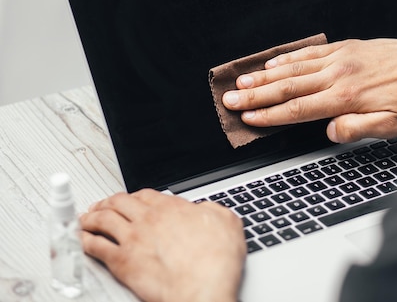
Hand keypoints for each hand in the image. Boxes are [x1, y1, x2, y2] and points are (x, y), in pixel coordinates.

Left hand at [80, 189, 245, 301]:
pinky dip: (85, 241)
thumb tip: (206, 209)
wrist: (203, 288)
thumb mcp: (228, 224)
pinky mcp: (122, 261)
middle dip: (107, 202)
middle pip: (119, 202)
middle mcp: (149, 219)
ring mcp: (133, 239)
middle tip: (101, 206)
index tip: (130, 200)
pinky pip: (96, 246)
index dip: (134, 196)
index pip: (146, 194)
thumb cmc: (216, 262)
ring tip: (85, 219)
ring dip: (91, 217)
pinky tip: (82, 241)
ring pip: (103, 219)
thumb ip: (213, 210)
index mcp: (173, 208)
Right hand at [223, 38, 396, 142]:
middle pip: (287, 86)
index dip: (269, 114)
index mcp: (344, 98)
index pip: (297, 108)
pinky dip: (289, 57)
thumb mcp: (391, 126)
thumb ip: (356, 130)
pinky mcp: (348, 48)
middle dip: (255, 94)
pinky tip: (275, 61)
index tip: (247, 117)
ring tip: (242, 80)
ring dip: (265, 75)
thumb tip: (328, 131)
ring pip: (294, 67)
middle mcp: (337, 75)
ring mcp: (341, 58)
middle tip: (229, 97)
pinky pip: (311, 52)